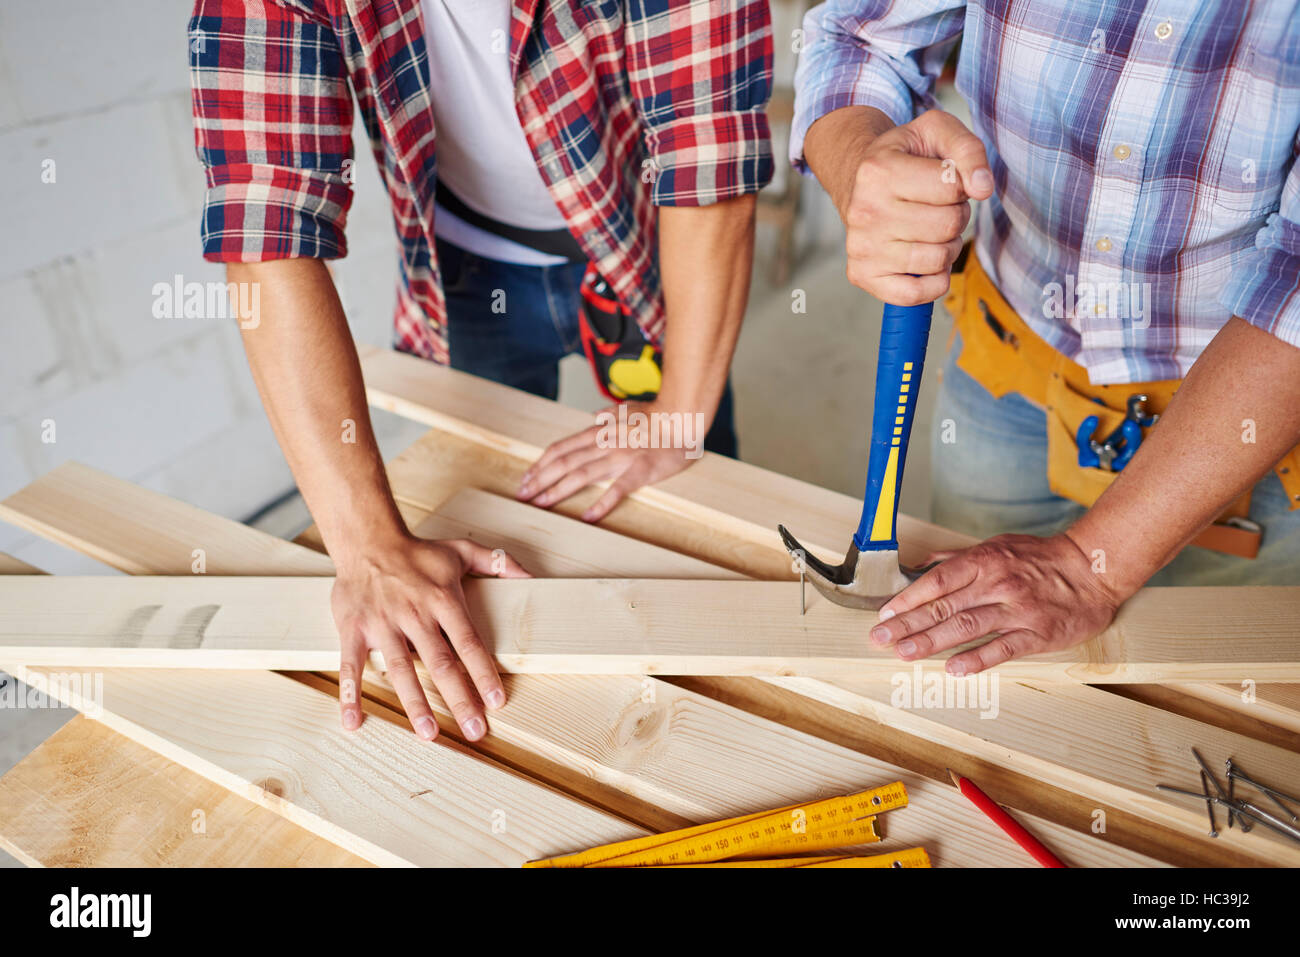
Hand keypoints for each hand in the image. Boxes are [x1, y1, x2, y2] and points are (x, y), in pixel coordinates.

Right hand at [330, 534, 529, 739]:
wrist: (367, 540)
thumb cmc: (417, 552)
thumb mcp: (462, 550)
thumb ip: (498, 563)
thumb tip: (531, 577)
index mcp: (443, 599)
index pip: (469, 643)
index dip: (484, 673)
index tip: (497, 701)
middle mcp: (415, 615)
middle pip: (440, 663)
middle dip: (459, 699)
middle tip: (474, 730)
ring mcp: (383, 624)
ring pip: (401, 670)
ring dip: (415, 703)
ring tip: (429, 733)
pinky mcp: (354, 630)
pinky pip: (351, 665)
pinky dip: (351, 694)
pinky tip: (353, 721)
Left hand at [518, 401, 702, 521]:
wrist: (684, 415)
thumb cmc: (660, 413)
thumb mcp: (630, 408)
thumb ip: (610, 413)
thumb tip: (594, 415)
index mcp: (601, 431)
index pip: (563, 448)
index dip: (541, 463)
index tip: (527, 477)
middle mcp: (605, 443)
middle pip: (565, 462)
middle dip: (540, 479)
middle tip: (523, 495)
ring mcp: (622, 457)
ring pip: (582, 474)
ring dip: (558, 490)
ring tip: (541, 503)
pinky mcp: (640, 470)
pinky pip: (618, 489)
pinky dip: (602, 503)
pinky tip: (588, 517)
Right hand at [839, 109, 992, 304]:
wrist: (857, 180)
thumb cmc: (903, 158)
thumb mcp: (936, 132)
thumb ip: (968, 150)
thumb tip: (982, 188)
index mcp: (879, 170)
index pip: (952, 188)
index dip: (960, 185)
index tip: (943, 182)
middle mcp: (865, 211)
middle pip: (947, 226)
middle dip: (956, 216)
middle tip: (938, 208)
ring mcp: (861, 246)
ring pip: (937, 260)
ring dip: (947, 247)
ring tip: (930, 231)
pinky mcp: (861, 274)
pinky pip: (915, 295)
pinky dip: (933, 281)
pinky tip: (925, 262)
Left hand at [868, 533, 1124, 674]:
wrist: (1093, 568)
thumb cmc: (1039, 558)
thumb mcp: (996, 547)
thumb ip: (956, 559)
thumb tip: (917, 566)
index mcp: (984, 561)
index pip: (937, 581)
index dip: (908, 598)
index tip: (885, 614)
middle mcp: (997, 584)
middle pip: (945, 606)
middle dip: (908, 624)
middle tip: (880, 638)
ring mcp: (1018, 609)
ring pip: (968, 626)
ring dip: (932, 642)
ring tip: (905, 653)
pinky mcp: (1038, 633)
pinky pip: (1004, 648)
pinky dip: (977, 659)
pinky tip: (954, 669)